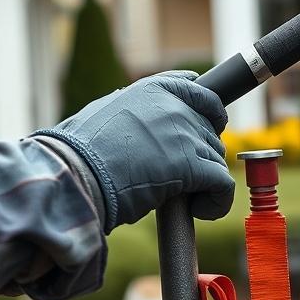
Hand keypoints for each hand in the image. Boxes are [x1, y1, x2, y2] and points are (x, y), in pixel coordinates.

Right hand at [35, 71, 233, 232]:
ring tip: (184, 197)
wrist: (76, 171)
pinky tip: (198, 210)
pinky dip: (216, 201)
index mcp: (151, 89)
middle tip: (183, 175)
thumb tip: (139, 125)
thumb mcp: (104, 113)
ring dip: (206, 179)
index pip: (199, 90)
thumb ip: (131, 111)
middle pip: (209, 130)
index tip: (210, 126)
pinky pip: (223, 185)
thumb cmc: (79, 150)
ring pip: (216, 158)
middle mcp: (174, 106)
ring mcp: (185, 134)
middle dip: (201, 153)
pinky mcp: (193, 166)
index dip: (210, 110)